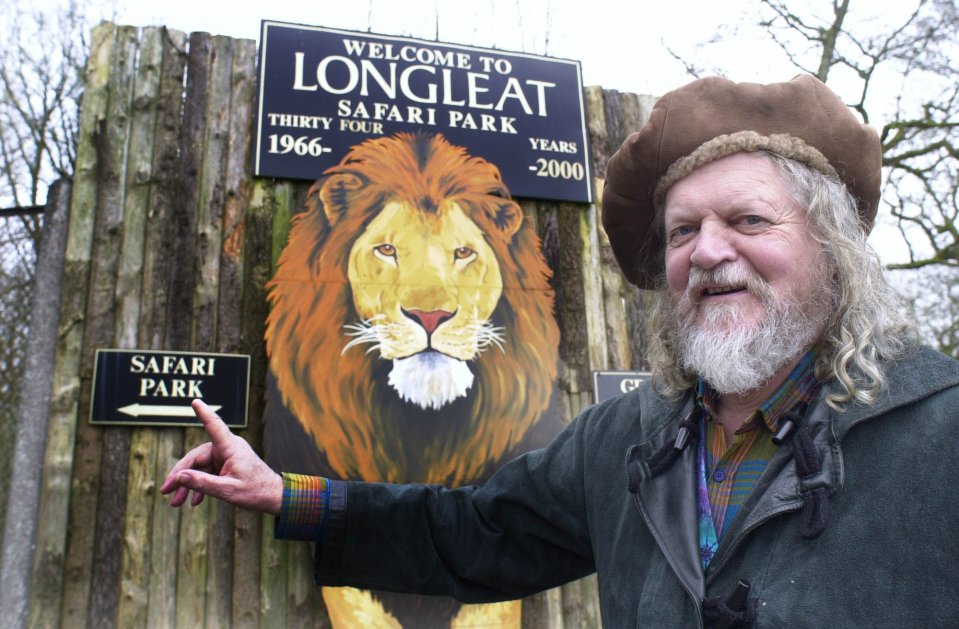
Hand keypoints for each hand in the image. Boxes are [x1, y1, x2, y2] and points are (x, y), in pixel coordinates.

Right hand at [160, 399, 282, 514]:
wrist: (273, 497)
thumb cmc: (255, 491)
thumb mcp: (227, 490)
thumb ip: (202, 483)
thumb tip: (180, 477)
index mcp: (231, 447)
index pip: (214, 426)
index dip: (204, 414)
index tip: (195, 401)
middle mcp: (227, 448)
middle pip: (196, 457)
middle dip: (180, 475)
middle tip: (166, 491)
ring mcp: (226, 456)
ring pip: (199, 467)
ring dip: (188, 484)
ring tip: (176, 503)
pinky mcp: (226, 465)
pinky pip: (207, 472)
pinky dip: (200, 485)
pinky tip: (194, 501)